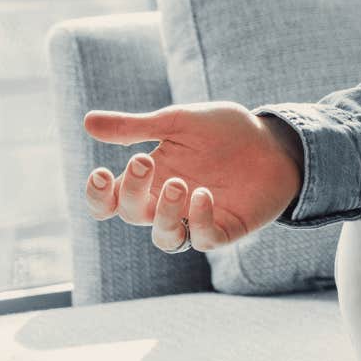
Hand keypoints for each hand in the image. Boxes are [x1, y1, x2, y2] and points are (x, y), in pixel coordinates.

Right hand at [82, 102, 304, 255]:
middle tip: (145, 161)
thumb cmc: (222, 131)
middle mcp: (166, 205)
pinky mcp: (225, 229)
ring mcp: (195, 219)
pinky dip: (200, 220)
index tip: (102, 173)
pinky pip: (204, 239)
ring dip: (165, 215)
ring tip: (178, 184)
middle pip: (132, 215)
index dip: (98, 196)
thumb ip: (135, 126)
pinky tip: (203, 195)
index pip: (110, 202)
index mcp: (149, 180)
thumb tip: (87, 122)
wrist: (273, 139)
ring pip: (164, 237)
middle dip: (133, 191)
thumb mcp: (178, 121)